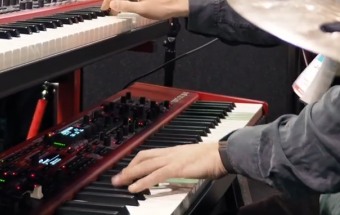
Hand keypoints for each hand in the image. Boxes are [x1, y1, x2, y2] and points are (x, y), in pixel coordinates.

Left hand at [111, 143, 226, 192]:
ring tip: (119, 183)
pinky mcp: (176, 168)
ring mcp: (172, 159)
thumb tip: (179, 170)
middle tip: (116, 178)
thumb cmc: (213, 158)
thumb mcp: (193, 160)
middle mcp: (170, 153)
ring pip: (145, 165)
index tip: (127, 170)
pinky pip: (155, 175)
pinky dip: (143, 181)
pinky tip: (135, 188)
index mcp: (173, 151)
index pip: (149, 154)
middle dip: (128, 168)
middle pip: (142, 158)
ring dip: (130, 174)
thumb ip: (183, 165)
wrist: (223, 154)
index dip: (136, 161)